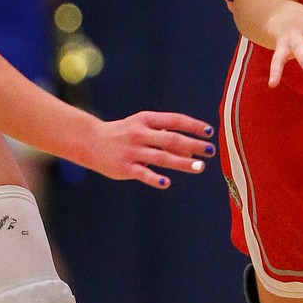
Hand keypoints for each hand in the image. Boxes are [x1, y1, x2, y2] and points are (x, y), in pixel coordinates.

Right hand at [83, 111, 217, 187]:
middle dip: (193, 145)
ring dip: (182, 162)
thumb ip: (164, 135)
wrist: (91, 141)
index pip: (174, 120)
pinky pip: (142, 174)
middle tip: (211, 151)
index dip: (193, 126)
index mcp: (146, 120)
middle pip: (171, 139)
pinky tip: (167, 182)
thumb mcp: (142, 127)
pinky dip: (154, 178)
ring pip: (161, 157)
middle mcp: (140, 133)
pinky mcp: (125, 167)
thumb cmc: (124, 134)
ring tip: (200, 167)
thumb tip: (191, 150)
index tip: (210, 132)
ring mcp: (132, 151)